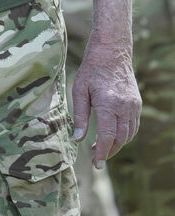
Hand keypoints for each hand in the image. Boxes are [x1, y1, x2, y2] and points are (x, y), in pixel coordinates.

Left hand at [72, 39, 140, 168]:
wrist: (112, 51)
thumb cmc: (91, 69)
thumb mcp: (79, 89)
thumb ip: (79, 115)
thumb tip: (77, 139)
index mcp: (109, 103)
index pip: (108, 136)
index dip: (102, 153)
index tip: (95, 164)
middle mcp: (124, 107)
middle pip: (120, 139)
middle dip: (109, 151)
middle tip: (96, 158)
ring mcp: (133, 105)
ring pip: (129, 135)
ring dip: (117, 144)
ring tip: (102, 146)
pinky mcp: (137, 103)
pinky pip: (133, 126)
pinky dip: (125, 135)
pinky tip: (113, 135)